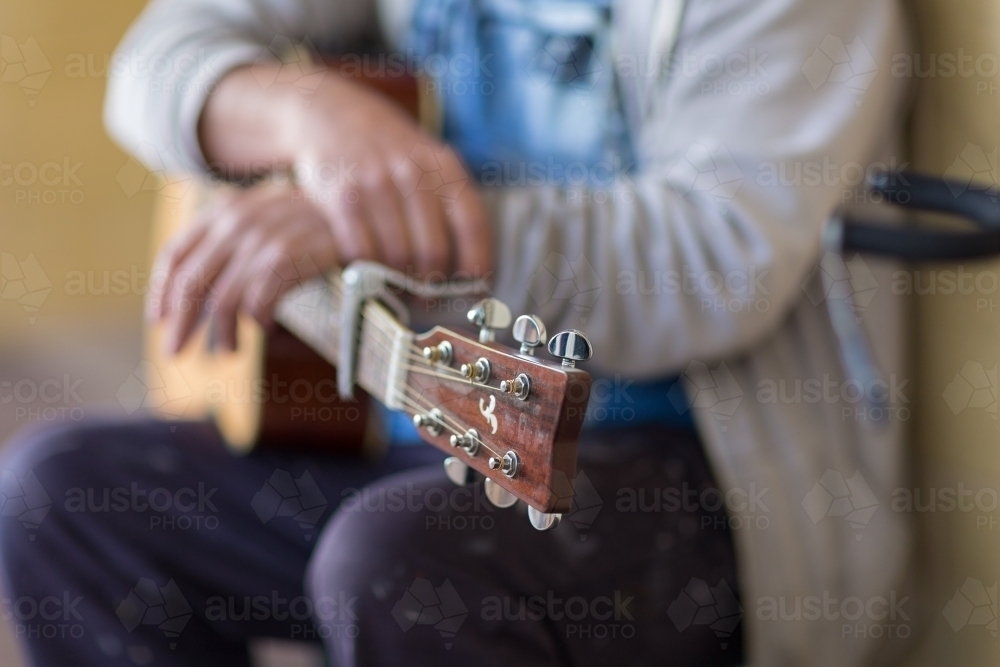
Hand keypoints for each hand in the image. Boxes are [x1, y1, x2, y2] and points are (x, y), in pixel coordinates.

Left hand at [147, 184, 337, 353]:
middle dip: (181, 323)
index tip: (158, 320)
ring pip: (224, 301)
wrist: (360, 211)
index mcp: (223, 210)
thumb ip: (231, 244)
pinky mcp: (287, 258)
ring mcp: (262, 239)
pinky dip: (258, 321)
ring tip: (230, 349)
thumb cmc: (310, 224)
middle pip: (191, 284)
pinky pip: (258, 303)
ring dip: (223, 332)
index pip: (176, 255)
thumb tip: (196, 294)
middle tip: (175, 351)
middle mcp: (235, 222)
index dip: (162, 292)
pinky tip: (266, 326)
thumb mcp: (264, 220)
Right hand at [199, 65, 493, 279]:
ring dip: (397, 284)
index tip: (474, 289)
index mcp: (445, 166)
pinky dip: (366, 272)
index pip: (473, 226)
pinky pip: (361, 251)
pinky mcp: (341, 195)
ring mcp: (376, 183)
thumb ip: (449, 202)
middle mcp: (414, 173)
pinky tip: (367, 275)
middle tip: (425, 301)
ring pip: (397, 257)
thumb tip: (473, 266)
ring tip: (396, 291)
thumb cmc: (386, 151)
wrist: (330, 111)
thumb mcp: (427, 161)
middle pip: (434, 251)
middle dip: (431, 286)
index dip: (476, 265)